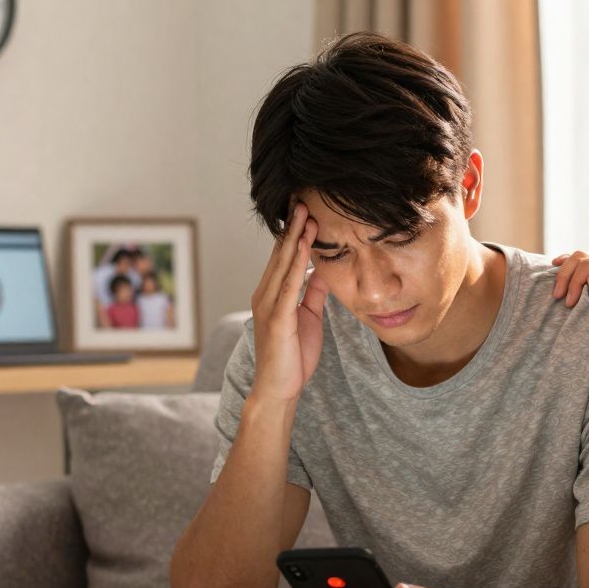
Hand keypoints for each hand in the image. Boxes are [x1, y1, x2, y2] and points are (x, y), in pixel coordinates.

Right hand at [248, 204, 327, 402]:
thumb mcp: (309, 317)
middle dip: (292, 227)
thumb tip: (323, 270)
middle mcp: (265, 294)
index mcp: (273, 294)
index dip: (294, 233)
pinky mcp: (277, 317)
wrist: (280, 388)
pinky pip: (288, 284)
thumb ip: (313, 293)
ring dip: (294, 237)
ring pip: (282, 263)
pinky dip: (296, 262)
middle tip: (302, 199)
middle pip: (280, 254)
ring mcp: (269, 305)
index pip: (284, 257)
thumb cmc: (293, 355)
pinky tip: (303, 245)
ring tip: (304, 213)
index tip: (305, 210)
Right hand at [550, 250, 588, 320]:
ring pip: (578, 262)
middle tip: (558, 297)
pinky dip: (568, 271)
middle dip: (566, 276)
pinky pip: (582, 270)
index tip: (570, 302)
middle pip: (580, 259)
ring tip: (555, 291)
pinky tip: (556, 272)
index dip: (576, 280)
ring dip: (564, 274)